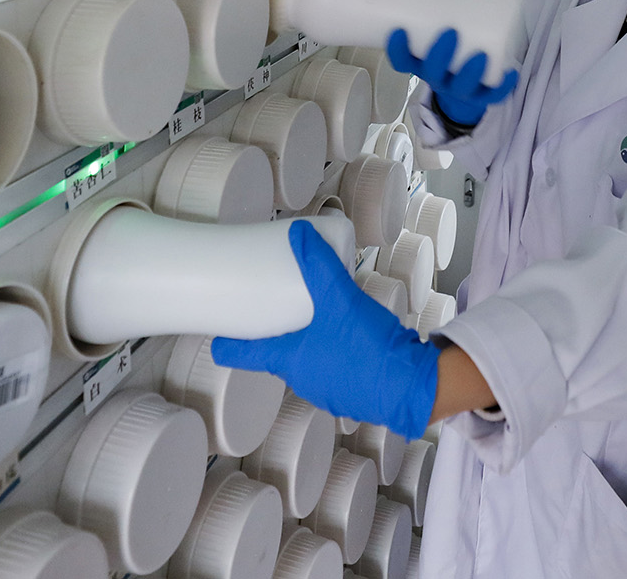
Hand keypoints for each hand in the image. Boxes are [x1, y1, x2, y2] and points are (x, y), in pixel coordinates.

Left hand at [211, 219, 438, 438]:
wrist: (410, 386)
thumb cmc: (366, 348)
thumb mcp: (339, 299)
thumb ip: (318, 266)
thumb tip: (296, 234)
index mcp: (287, 359)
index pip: (240, 354)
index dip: (226, 341)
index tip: (216, 330)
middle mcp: (300, 378)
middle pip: (273, 353)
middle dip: (272, 332)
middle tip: (270, 306)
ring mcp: (325, 388)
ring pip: (305, 359)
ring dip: (304, 341)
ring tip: (313, 314)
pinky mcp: (350, 391)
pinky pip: (330, 367)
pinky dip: (331, 351)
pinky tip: (346, 335)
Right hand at [387, 27, 518, 126]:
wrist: (467, 92)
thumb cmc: (453, 55)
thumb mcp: (443, 35)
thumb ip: (447, 7)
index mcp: (424, 65)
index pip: (403, 62)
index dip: (399, 50)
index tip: (399, 31)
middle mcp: (440, 80)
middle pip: (434, 74)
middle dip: (440, 55)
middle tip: (450, 32)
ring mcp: (462, 91)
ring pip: (462, 88)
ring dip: (470, 73)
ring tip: (480, 55)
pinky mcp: (484, 97)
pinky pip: (493, 96)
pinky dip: (503, 86)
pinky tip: (512, 73)